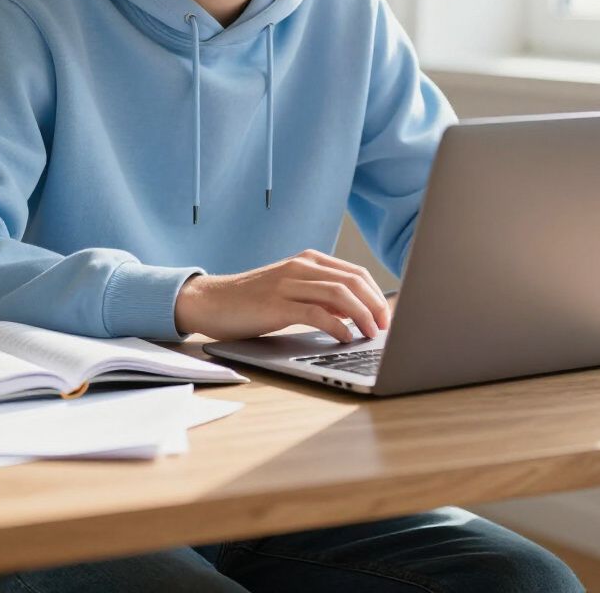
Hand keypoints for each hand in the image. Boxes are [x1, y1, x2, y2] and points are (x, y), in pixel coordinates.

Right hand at [174, 249, 391, 342]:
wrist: (211, 301)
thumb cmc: (252, 301)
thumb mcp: (291, 292)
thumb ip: (321, 297)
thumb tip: (355, 312)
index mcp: (307, 260)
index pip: (356, 273)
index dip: (377, 295)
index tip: (388, 317)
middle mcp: (301, 266)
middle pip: (353, 281)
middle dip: (376, 306)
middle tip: (387, 328)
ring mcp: (289, 283)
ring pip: (340, 294)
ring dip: (363, 316)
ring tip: (371, 335)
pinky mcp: (277, 304)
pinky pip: (317, 313)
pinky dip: (337, 326)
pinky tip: (344, 338)